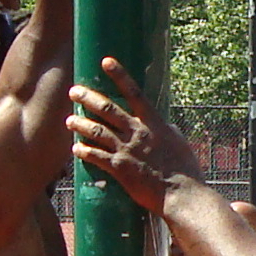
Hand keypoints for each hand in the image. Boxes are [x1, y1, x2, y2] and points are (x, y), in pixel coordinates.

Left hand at [69, 57, 202, 211]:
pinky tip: (75, 149)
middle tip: (74, 90)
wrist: (181, 194)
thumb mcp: (179, 142)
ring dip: (81, 124)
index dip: (120, 75)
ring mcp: (127, 150)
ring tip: (69, 120)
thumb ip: (167, 129)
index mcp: (154, 123)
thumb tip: (163, 123)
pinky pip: (96, 157)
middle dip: (88, 98)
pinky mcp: (120, 169)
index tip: (106, 61)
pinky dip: (84, 151)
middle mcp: (138, 133)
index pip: (134, 93)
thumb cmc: (186, 170)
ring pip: (97, 131)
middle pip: (108, 110)